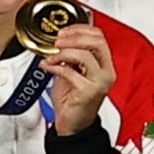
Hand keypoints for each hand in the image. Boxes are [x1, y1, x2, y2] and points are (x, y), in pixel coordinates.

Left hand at [39, 16, 113, 133]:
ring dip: (62, 53)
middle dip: (73, 37)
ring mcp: (100, 82)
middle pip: (96, 42)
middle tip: (57, 41)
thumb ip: (70, 55)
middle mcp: (106, 72)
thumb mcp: (72, 70)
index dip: (80, 29)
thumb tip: (58, 40)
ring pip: (84, 55)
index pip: (99, 37)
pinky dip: (55, 67)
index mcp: (105, 65)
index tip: (64, 31)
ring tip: (50, 57)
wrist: (72, 124)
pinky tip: (47, 67)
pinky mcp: (89, 92)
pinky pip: (70, 72)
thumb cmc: (72, 98)